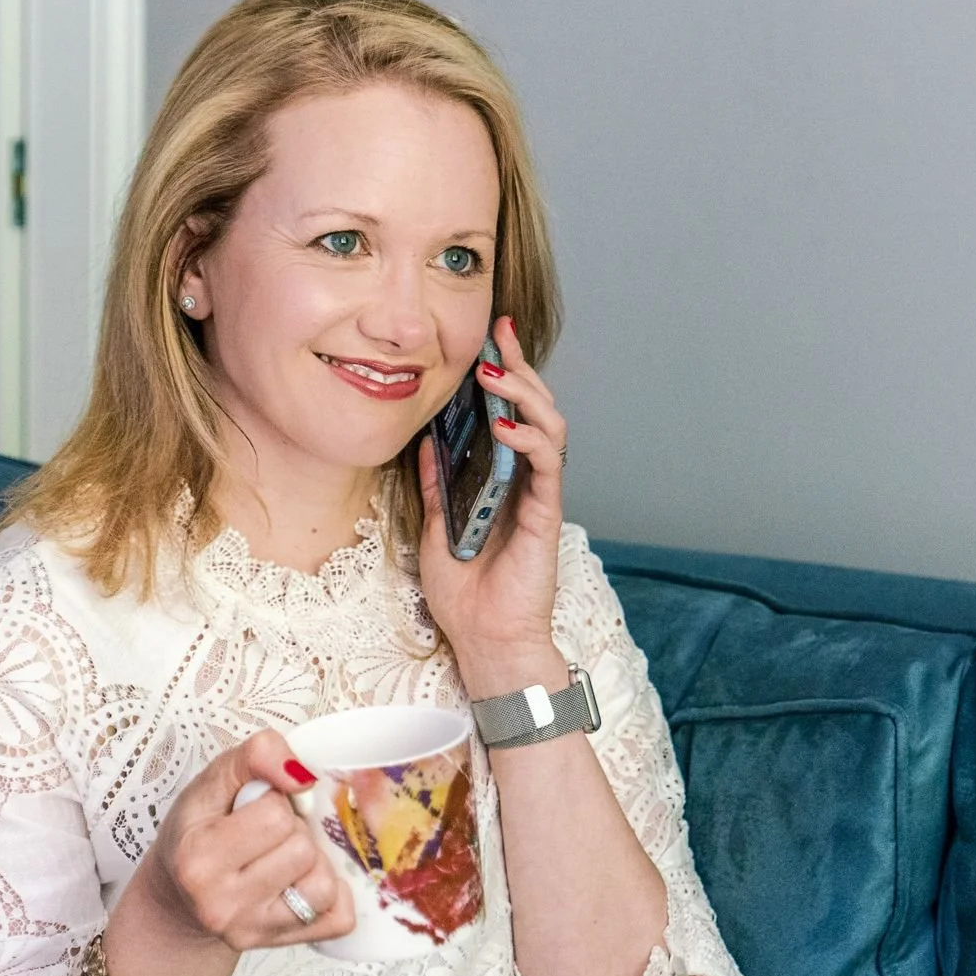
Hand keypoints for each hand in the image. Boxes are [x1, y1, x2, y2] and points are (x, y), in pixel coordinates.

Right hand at [127, 729, 355, 952]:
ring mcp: (252, 931)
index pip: (275, 815)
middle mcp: (221, 904)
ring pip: (324, 885)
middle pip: (302, 849)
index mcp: (199, 858)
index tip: (252, 808)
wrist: (180, 897)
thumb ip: (255, 757)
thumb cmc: (197, 833)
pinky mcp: (279, 945)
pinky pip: (339, 920)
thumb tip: (303, 773)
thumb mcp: (211, 782)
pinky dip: (332, 897)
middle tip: (267, 835)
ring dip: (312, 863)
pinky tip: (303, 883)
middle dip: (292, 832)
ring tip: (285, 858)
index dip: (273, 801)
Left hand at [418, 315, 570, 696]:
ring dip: (524, 395)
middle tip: (498, 336)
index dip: (502, 376)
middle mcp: (526, 481)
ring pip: (549, 427)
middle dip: (518, 368)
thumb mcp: (436, 529)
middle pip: (534, 409)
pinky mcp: (547, 513)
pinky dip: (528, 439)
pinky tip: (503, 426)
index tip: (487, 341)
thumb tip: (426, 442)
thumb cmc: (465, 594)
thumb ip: (436, 486)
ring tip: (494, 374)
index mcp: (502, 480)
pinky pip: (546, 465)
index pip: (509, 415)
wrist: (485, 639)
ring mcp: (540, 495)